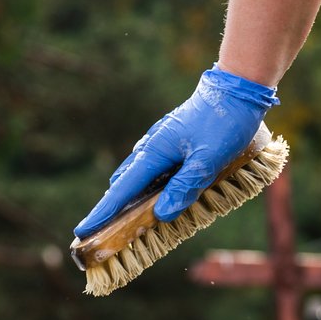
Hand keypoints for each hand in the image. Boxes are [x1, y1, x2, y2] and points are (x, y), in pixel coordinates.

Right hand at [74, 68, 279, 238]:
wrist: (237, 88)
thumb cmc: (224, 122)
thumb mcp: (207, 160)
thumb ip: (184, 187)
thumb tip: (161, 214)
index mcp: (155, 152)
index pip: (122, 189)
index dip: (104, 212)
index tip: (83, 230)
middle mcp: (152, 147)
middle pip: (125, 183)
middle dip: (114, 207)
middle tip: (106, 231)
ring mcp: (161, 143)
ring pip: (139, 175)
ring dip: (133, 197)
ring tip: (129, 218)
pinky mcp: (173, 142)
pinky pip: (154, 168)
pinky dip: (149, 185)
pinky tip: (158, 193)